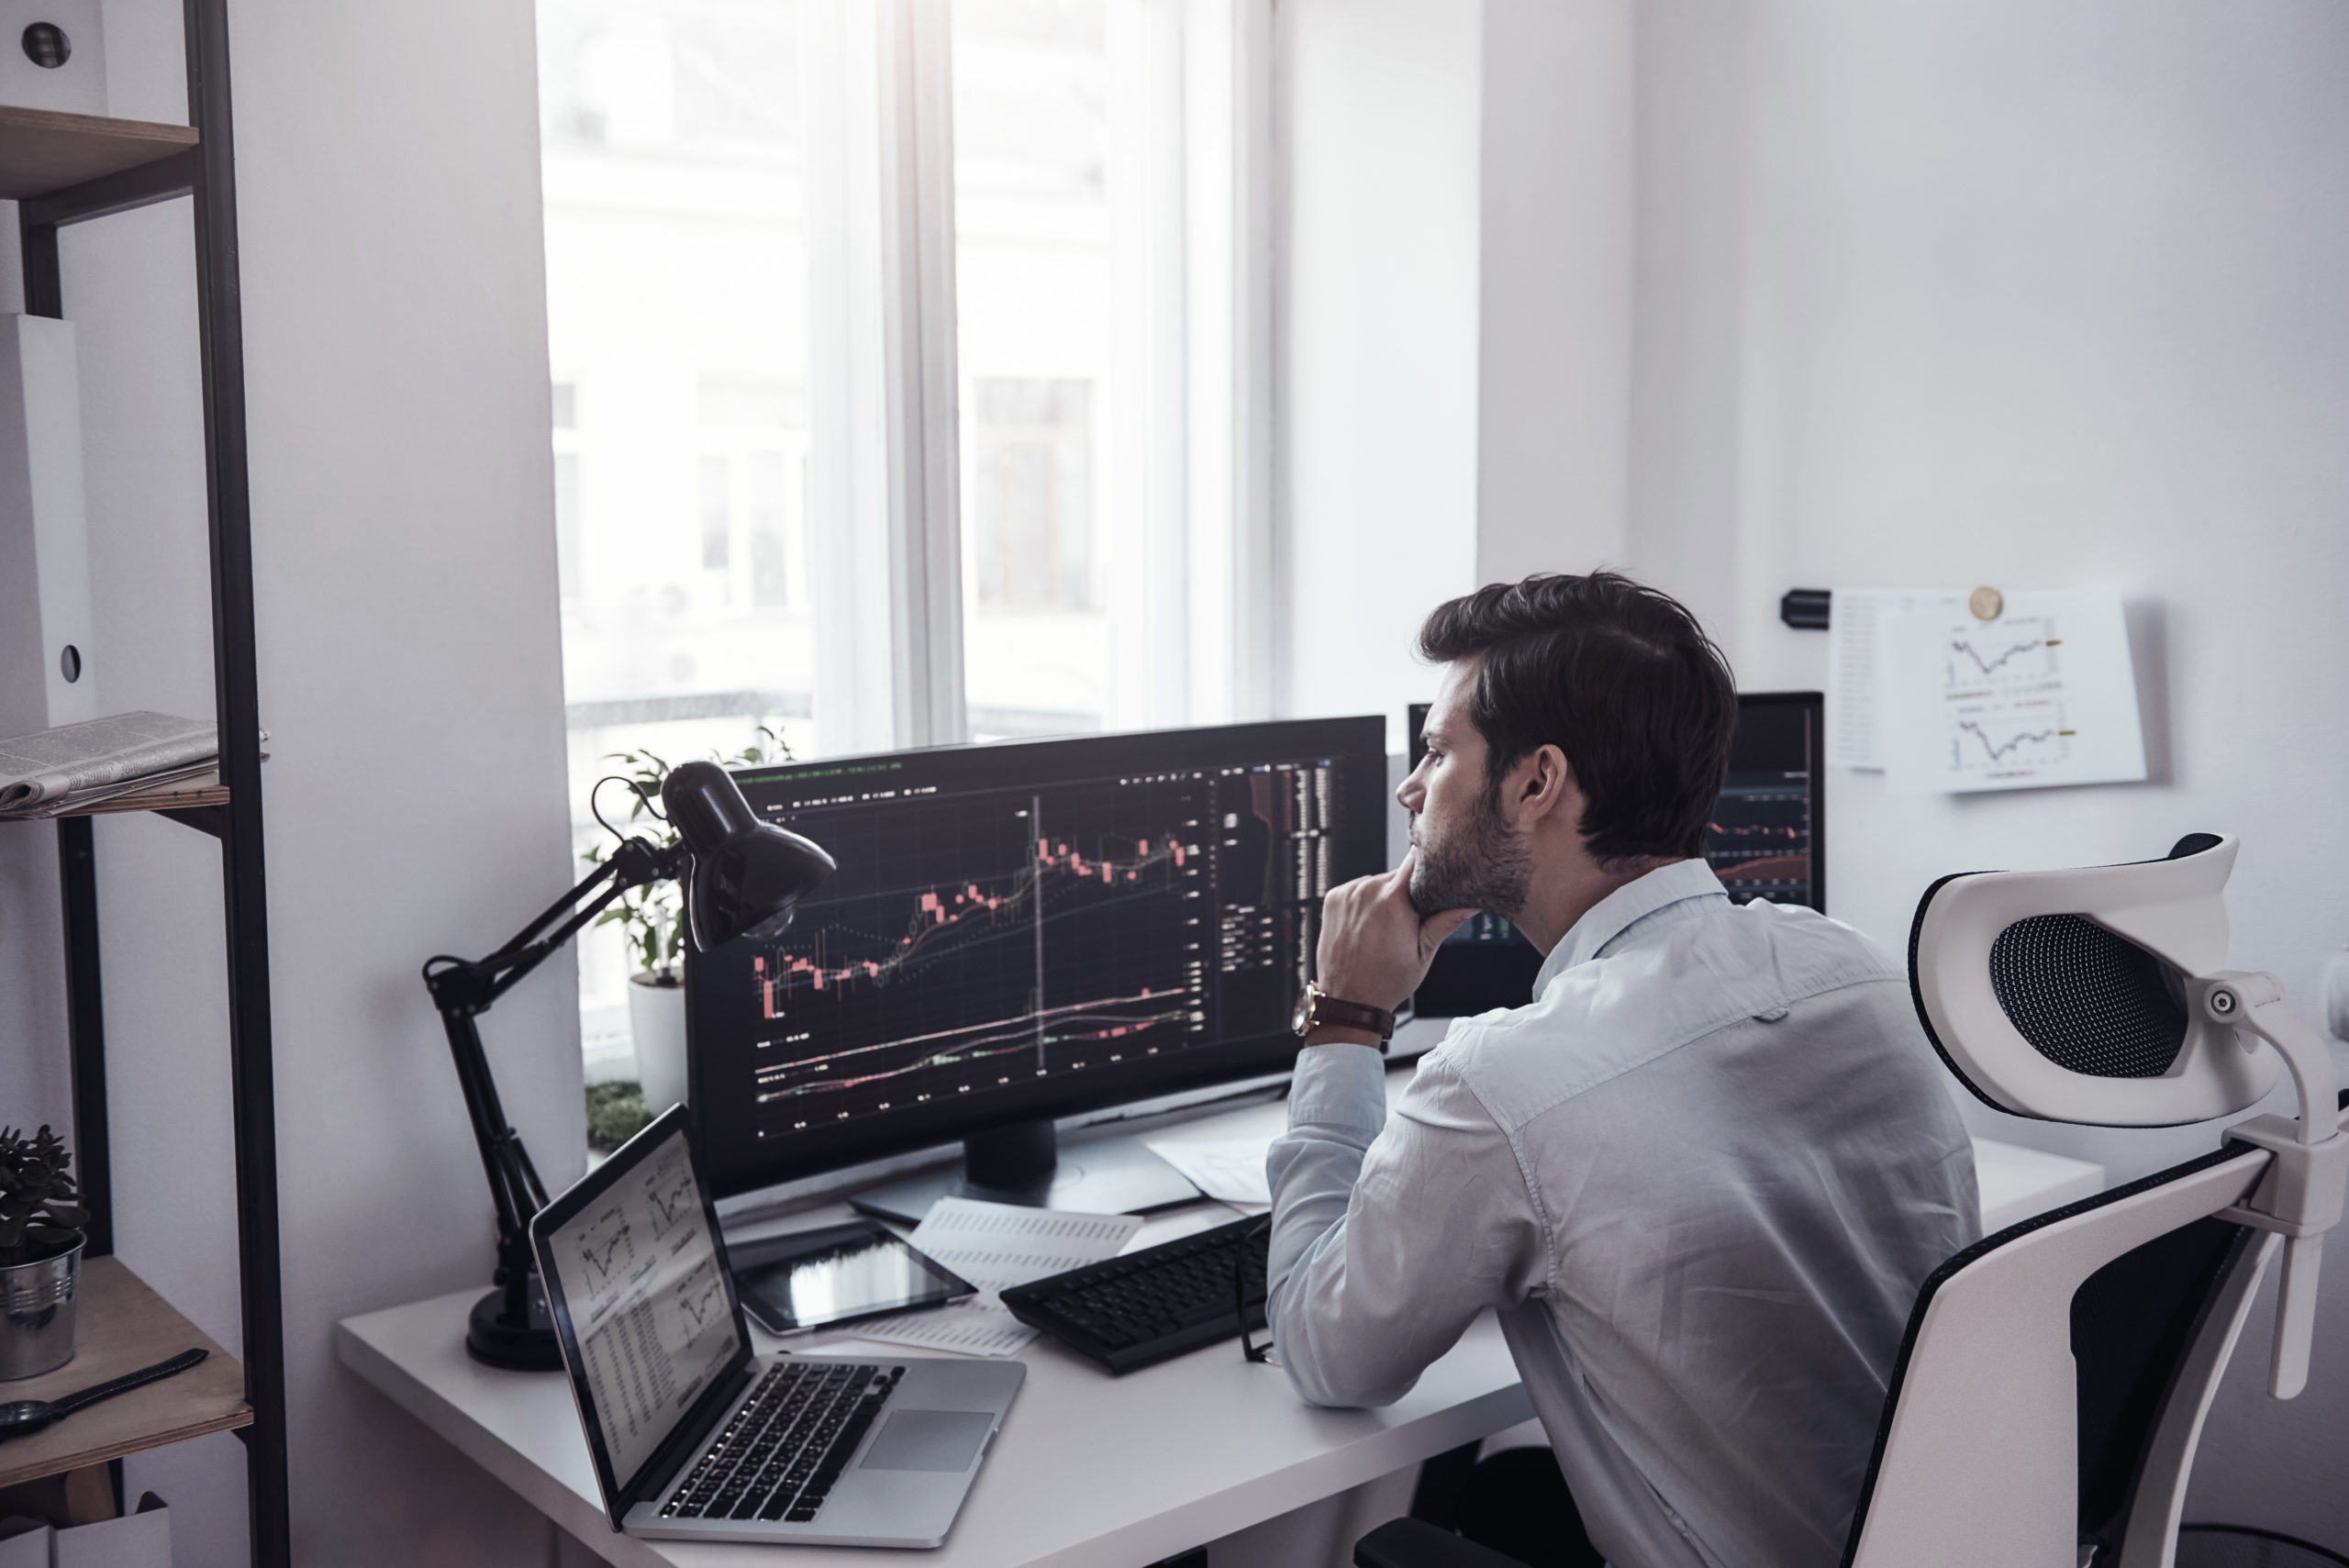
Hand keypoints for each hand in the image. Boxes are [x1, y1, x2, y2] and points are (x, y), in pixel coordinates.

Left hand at [1314, 852, 1476, 1017]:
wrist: (1348, 999)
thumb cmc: (1385, 982)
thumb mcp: (1423, 953)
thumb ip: (1446, 922)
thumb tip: (1470, 903)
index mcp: (1392, 900)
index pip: (1416, 861)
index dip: (1428, 868)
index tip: (1435, 879)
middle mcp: (1367, 890)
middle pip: (1397, 875)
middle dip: (1407, 892)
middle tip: (1409, 922)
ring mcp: (1347, 893)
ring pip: (1377, 882)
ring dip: (1384, 896)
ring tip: (1385, 929)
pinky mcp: (1333, 898)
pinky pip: (1357, 889)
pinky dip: (1364, 901)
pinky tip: (1368, 926)